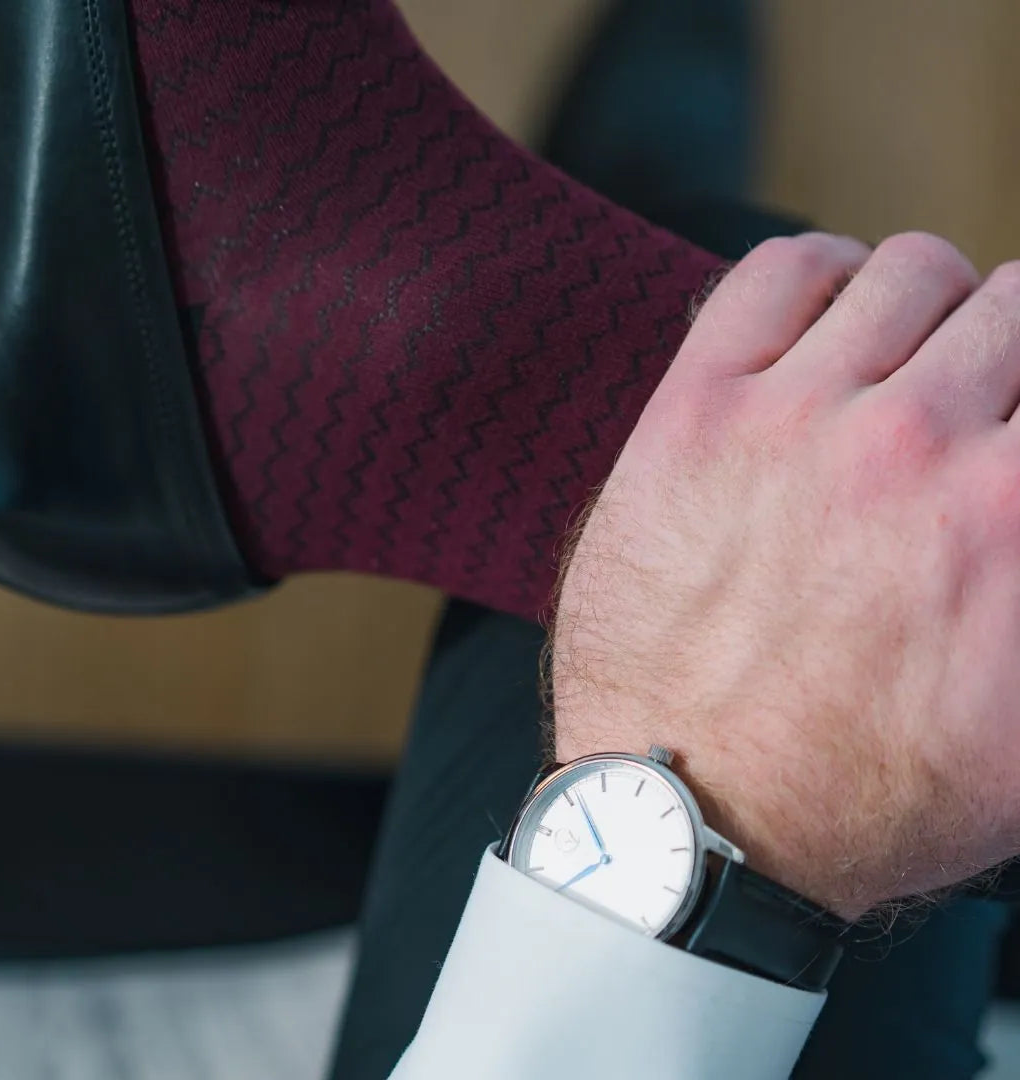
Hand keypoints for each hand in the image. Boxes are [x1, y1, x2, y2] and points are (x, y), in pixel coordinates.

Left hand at [551, 231, 1019, 919]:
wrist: (698, 818)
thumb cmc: (864, 794)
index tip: (1011, 431)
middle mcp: (923, 445)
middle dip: (1011, 359)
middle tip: (975, 413)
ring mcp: (799, 417)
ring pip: (912, 274)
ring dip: (926, 312)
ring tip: (900, 370)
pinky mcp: (696, 411)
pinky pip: (777, 272)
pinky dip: (818, 277)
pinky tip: (821, 326)